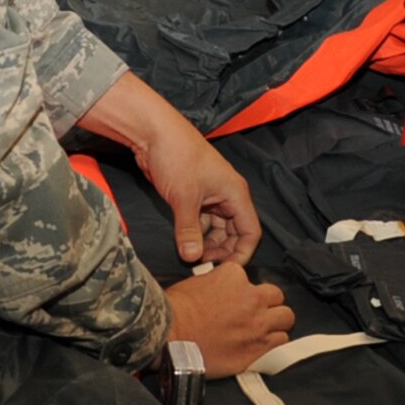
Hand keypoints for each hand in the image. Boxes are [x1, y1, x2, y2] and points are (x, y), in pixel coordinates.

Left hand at [137, 125, 260, 266]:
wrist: (154, 133)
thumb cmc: (177, 157)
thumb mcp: (183, 197)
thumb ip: (189, 230)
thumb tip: (192, 258)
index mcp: (235, 193)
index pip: (250, 232)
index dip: (241, 253)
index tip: (227, 271)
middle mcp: (228, 195)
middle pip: (235, 233)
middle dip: (222, 251)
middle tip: (203, 265)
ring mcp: (210, 196)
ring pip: (217, 228)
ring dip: (207, 243)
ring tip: (192, 256)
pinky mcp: (194, 196)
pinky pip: (201, 221)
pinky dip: (195, 233)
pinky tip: (184, 242)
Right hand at [165, 264, 294, 376]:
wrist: (169, 337)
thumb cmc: (175, 310)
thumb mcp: (196, 282)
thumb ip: (218, 282)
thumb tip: (222, 290)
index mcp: (235, 276)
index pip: (250, 278)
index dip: (242, 289)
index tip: (234, 298)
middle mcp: (252, 298)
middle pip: (277, 296)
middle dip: (267, 303)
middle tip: (255, 312)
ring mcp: (258, 325)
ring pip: (285, 319)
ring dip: (275, 323)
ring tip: (262, 329)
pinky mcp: (258, 349)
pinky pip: (281, 343)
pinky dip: (274, 343)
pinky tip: (262, 344)